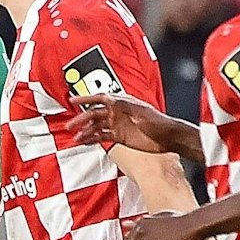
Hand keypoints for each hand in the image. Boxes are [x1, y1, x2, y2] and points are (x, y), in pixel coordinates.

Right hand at [66, 92, 184, 152]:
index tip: (73, 101)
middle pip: (95, 114)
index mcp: (122, 102)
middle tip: (70, 125)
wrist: (168, 137)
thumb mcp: (140, 111)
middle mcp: (118, 113)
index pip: (100, 98)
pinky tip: (84, 141)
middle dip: (81, 119)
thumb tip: (107, 99)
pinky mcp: (120, 137)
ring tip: (76, 137)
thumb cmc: (158, 122)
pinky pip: (102, 136)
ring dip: (85, 131)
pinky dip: (92, 139)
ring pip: (96, 127)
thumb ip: (123, 105)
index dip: (85, 98)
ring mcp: (118, 125)